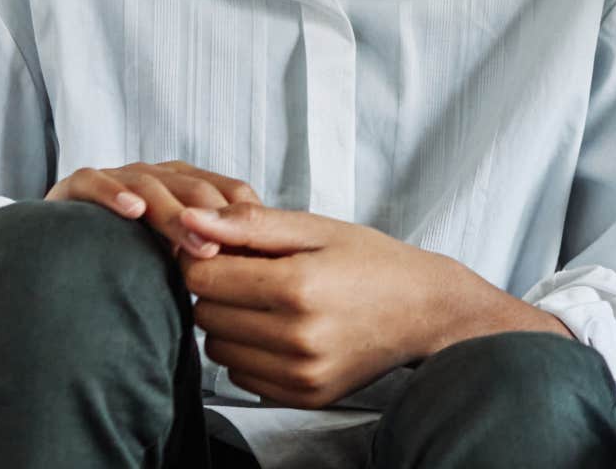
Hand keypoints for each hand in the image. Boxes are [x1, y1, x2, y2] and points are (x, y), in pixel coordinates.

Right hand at [45, 160, 259, 259]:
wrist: (61, 258)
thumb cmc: (133, 263)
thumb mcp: (181, 263)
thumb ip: (213, 263)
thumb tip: (259, 288)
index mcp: (189, 188)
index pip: (229, 192)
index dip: (244, 219)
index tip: (255, 254)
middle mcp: (158, 177)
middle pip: (195, 189)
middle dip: (213, 220)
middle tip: (223, 254)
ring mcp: (119, 178)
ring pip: (153, 185)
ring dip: (175, 214)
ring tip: (193, 245)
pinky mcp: (77, 185)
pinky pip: (95, 181)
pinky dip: (114, 193)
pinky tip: (132, 210)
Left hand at [177, 203, 568, 408]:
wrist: (426, 311)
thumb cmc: (373, 262)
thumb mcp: (317, 228)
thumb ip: (250, 224)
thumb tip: (189, 220)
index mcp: (298, 285)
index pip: (201, 277)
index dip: (206, 257)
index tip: (229, 250)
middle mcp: (297, 336)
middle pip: (205, 314)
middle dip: (218, 290)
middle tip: (255, 274)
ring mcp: (301, 372)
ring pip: (218, 349)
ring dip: (231, 324)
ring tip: (270, 303)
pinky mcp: (304, 396)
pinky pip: (241, 377)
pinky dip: (250, 353)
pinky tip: (281, 332)